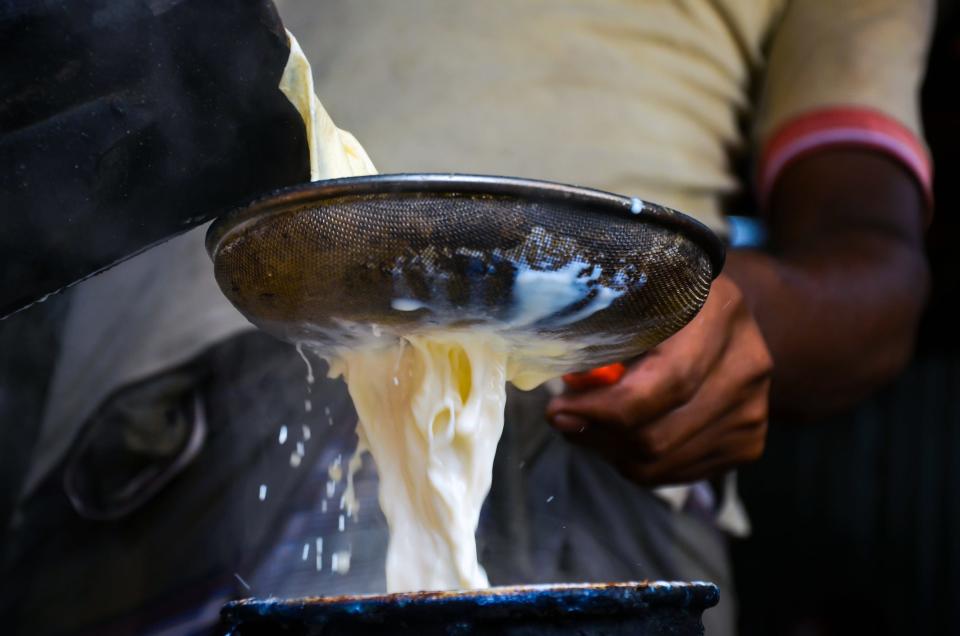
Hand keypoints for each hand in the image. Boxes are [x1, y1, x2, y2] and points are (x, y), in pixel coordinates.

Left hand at [545, 274, 772, 486]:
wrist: (721, 314)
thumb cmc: (666, 297)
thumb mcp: (635, 293)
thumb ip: (603, 331)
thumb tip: (566, 385)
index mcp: (718, 315)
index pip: (660, 386)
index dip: (601, 409)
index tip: (558, 410)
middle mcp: (746, 367)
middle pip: (658, 436)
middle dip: (597, 436)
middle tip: (565, 421)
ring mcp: (753, 409)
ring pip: (663, 463)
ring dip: (612, 453)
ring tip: (590, 428)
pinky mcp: (749, 442)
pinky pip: (679, 474)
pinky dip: (640, 463)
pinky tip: (622, 437)